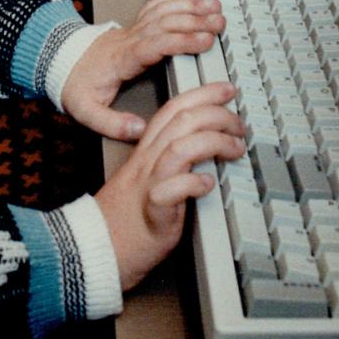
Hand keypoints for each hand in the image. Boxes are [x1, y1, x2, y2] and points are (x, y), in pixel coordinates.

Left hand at [61, 0, 224, 139]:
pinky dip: (175, 1)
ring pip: (163, 13)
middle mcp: (130, 39)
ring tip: (214, 7)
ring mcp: (132, 30)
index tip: (204, 41)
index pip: (156, 44)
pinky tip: (192, 0)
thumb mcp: (86, 111)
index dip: (181, 40)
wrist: (58, 61)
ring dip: (189, 8)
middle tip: (219, 23)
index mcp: (123, 58)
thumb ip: (112, 123)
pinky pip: (156, 8)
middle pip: (165, 24)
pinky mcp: (133, 27)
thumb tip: (140, 130)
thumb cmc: (75, 84)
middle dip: (194, 21)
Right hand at [94, 81, 245, 290]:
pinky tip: (207, 184)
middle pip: (180, 121)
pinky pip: (171, 190)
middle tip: (238, 124)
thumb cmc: (128, 217)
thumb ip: (173, 161)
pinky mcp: (152, 211)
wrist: (99, 248)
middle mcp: (147, 162)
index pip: (173, 109)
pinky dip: (193, 182)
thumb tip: (209, 149)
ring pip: (179, 148)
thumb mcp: (151, 178)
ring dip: (213, 142)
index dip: (202, 94)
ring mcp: (148, 184)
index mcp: (146, 152)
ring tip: (234, 149)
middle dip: (216, 114)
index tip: (226, 89)